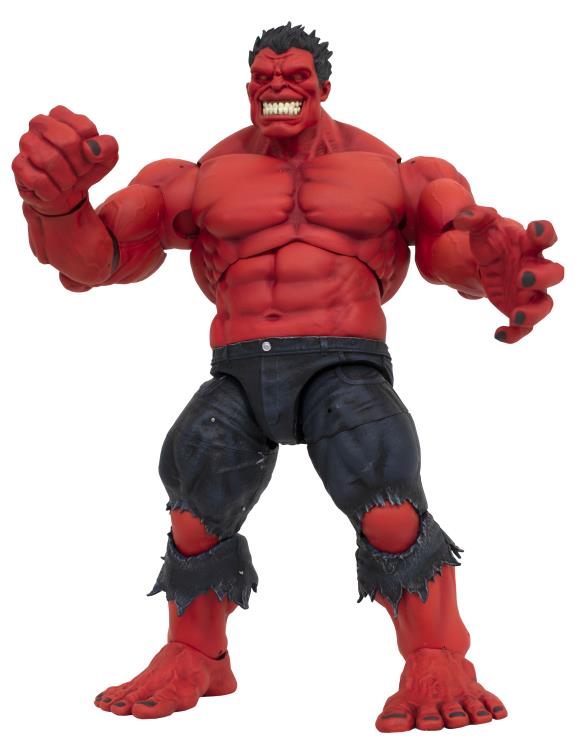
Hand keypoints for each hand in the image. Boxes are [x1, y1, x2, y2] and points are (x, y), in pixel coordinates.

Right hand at [12, 105, 117, 215]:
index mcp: (61, 115)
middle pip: (67, 142)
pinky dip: (53, 191)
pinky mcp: (18, 165)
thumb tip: (91, 150)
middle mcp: (40, 123)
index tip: (89, 159)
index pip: (85, 128)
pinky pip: (39, 180)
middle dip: (80, 165)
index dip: (93, 151)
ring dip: (67, 180)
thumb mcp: (105, 158)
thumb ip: (108, 147)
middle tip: (79, 173)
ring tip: (66, 181)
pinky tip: (54, 189)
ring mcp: (26, 143)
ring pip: (51, 161)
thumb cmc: (83, 170)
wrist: (66, 195)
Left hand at [454, 206, 563, 342]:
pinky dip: (515, 334)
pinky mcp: (520, 309)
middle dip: (542, 276)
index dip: (545, 232)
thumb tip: (462, 218)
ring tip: (516, 315)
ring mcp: (530, 292)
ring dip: (534, 312)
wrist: (487, 263)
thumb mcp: (482, 227)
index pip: (546, 236)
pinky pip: (524, 328)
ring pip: (545, 305)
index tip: (535, 229)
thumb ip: (475, 218)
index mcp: (529, 245)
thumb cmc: (492, 241)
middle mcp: (537, 268)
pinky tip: (498, 334)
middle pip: (555, 273)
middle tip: (522, 277)